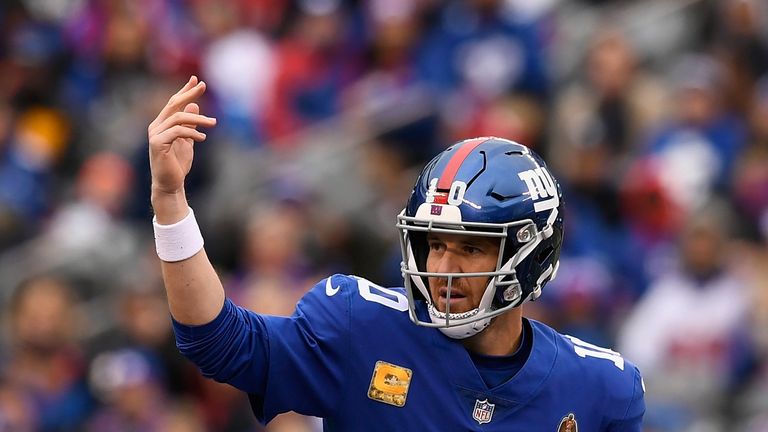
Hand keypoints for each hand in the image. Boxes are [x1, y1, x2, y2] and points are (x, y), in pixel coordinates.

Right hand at [148, 76, 216, 195]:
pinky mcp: (158, 144)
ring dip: (198, 119)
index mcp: (162, 124)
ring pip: (178, 118)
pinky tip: (202, 138)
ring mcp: (155, 134)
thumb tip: (194, 106)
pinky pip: (177, 132)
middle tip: (203, 86)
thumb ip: (190, 124)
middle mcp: (156, 126)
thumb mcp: (187, 140)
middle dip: (188, 93)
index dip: (184, 91)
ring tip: (213, 123)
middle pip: (173, 104)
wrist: (170, 183)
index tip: (196, 80)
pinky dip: (192, 133)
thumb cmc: (177, 164)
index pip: (174, 103)